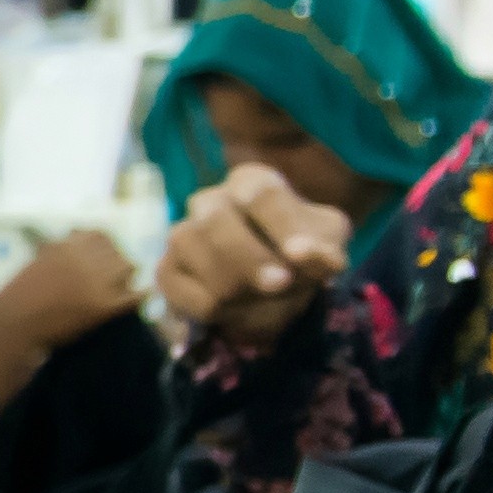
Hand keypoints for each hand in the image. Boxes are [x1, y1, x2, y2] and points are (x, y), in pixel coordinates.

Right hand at [1, 227, 146, 338]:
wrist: (12, 325)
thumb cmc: (19, 297)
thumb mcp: (39, 260)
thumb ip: (62, 248)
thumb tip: (80, 238)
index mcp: (67, 244)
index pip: (102, 235)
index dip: (106, 248)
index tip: (104, 259)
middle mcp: (83, 258)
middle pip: (117, 252)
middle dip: (116, 265)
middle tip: (114, 280)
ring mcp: (95, 281)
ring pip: (129, 269)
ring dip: (126, 279)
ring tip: (122, 290)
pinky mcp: (103, 306)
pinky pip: (134, 296)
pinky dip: (141, 296)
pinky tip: (142, 298)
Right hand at [154, 164, 349, 351]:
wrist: (274, 290)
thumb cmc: (299, 256)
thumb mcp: (326, 249)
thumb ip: (323, 249)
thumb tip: (307, 255)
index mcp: (251, 183)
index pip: (260, 193)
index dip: (280, 224)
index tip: (301, 256)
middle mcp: (210, 201)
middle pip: (215, 220)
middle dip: (248, 257)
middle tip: (281, 284)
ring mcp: (182, 234)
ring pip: (190, 249)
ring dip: (232, 284)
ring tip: (262, 298)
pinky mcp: (166, 270)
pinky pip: (178, 289)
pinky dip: (211, 307)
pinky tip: (236, 309)